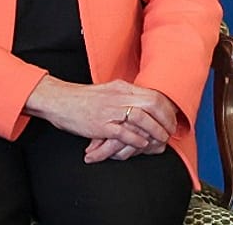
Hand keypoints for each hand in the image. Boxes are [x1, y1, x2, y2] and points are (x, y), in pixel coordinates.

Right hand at [24, 77, 179, 162]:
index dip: (168, 108)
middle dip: (166, 119)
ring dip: (155, 130)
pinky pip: (124, 132)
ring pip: (142, 118)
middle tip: (170, 131)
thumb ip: (126, 96)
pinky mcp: (101, 125)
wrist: (59, 101)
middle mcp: (119, 96)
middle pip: (153, 104)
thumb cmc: (83, 99)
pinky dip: (137, 139)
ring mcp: (110, 110)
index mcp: (123, 87)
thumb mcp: (109, 91)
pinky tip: (143, 144)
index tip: (173, 117)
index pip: (154, 94)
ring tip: (161, 139)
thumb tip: (145, 104)